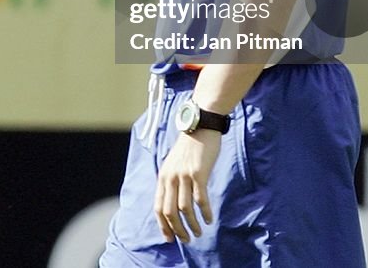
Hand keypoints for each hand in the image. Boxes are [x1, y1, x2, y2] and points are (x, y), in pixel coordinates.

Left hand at [154, 128, 221, 242]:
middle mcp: (170, 177)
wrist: (200, 126)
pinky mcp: (198, 173)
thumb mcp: (174, 164)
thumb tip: (174, 203)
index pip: (158, 207)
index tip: (170, 239)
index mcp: (163, 176)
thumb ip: (172, 181)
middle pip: (169, 211)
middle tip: (187, 240)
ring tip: (199, 233)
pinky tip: (209, 219)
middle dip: (177, 229)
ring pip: (184, 208)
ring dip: (192, 224)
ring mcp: (184, 175)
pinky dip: (205, 212)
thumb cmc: (189, 147)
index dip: (163, 225)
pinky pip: (200, 199)